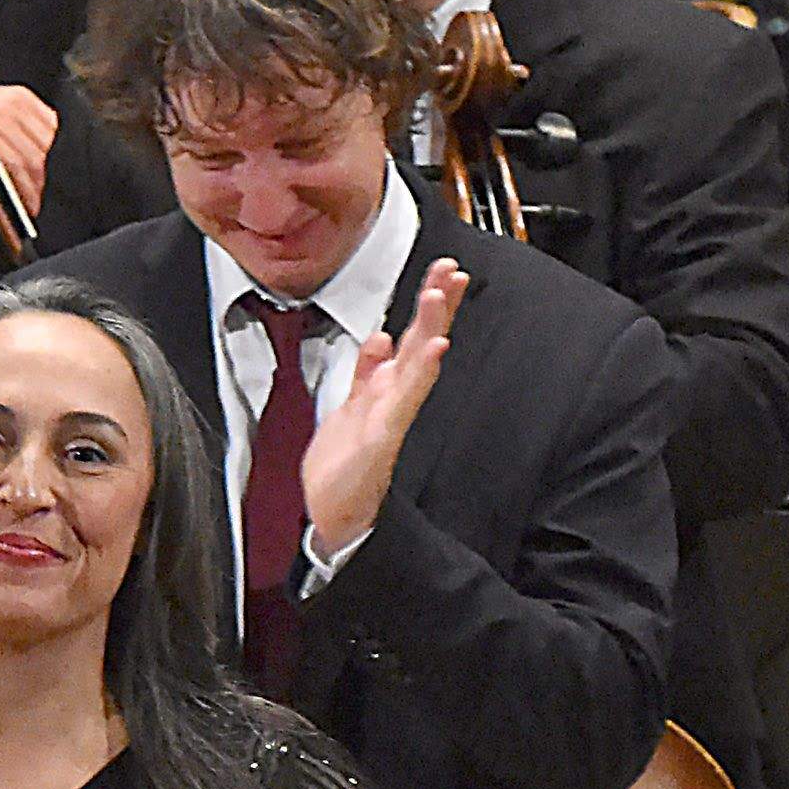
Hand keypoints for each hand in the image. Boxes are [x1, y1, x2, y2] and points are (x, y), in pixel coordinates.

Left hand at [302, 253, 463, 556]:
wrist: (336, 517)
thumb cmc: (344, 468)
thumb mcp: (348, 405)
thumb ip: (365, 371)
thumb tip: (379, 337)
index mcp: (385, 389)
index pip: (411, 337)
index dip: (427, 304)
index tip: (442, 271)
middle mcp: (393, 399)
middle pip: (421, 343)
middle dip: (436, 306)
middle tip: (452, 270)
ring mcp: (391, 416)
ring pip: (416, 364)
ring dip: (429, 328)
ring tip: (439, 295)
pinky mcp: (382, 437)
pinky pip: (403, 400)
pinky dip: (418, 375)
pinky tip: (432, 351)